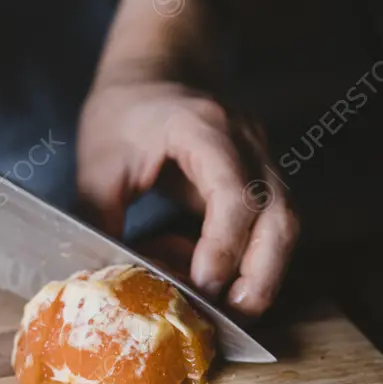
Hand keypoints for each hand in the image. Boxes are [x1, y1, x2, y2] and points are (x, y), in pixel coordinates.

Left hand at [77, 75, 298, 316]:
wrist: (156, 68)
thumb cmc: (124, 110)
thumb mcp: (98, 161)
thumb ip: (102, 218)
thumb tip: (110, 278)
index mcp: (204, 128)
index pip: (234, 191)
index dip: (224, 244)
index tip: (204, 284)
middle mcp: (246, 142)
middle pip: (279, 214)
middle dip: (262, 273)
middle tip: (234, 315)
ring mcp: (260, 158)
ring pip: (284, 223)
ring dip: (262, 272)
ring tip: (228, 309)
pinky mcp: (259, 177)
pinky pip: (267, 224)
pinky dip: (245, 256)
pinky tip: (206, 271)